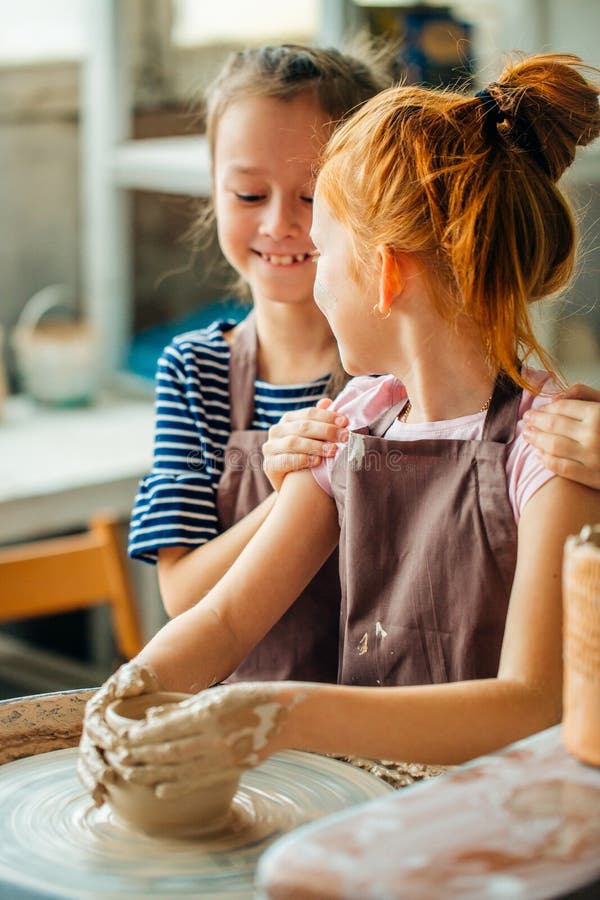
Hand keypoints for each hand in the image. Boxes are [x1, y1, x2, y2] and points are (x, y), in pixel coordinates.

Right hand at [77, 660, 159, 805]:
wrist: (143, 690)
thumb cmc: (139, 682)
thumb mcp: (136, 675)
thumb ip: (131, 678)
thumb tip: (129, 686)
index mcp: (96, 709)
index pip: (94, 725)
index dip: (103, 736)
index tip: (117, 744)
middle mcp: (92, 729)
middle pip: (87, 750)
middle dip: (96, 766)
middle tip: (109, 778)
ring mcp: (96, 744)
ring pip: (86, 765)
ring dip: (91, 781)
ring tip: (100, 796)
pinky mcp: (103, 756)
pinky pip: (93, 774)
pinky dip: (94, 787)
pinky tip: (101, 803)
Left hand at [98, 682, 293, 799]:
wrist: (283, 717)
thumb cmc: (245, 700)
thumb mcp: (214, 696)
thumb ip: (182, 708)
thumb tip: (150, 718)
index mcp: (208, 713)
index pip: (166, 728)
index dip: (142, 735)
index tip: (122, 739)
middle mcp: (214, 737)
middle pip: (169, 751)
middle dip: (140, 756)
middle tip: (118, 759)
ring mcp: (224, 757)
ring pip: (179, 770)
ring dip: (152, 774)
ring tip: (131, 775)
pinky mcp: (231, 771)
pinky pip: (199, 782)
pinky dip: (177, 787)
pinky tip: (159, 789)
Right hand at [263, 398, 348, 491]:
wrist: (291, 487)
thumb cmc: (306, 458)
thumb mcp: (313, 438)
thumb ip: (319, 421)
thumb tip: (327, 402)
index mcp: (288, 420)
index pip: (309, 413)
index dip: (328, 416)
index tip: (345, 422)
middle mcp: (277, 430)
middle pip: (303, 426)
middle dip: (326, 431)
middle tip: (344, 437)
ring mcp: (270, 447)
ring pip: (294, 442)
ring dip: (316, 446)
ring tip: (333, 450)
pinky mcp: (269, 465)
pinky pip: (286, 460)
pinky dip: (303, 460)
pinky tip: (317, 462)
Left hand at [523, 384, 599, 488]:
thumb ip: (585, 395)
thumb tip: (556, 397)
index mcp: (599, 414)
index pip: (562, 408)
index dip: (544, 408)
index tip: (534, 409)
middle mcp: (593, 434)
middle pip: (554, 426)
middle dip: (536, 422)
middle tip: (526, 421)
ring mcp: (592, 457)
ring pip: (553, 446)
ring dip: (536, 440)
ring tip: (528, 435)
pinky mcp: (592, 477)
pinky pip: (561, 468)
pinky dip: (547, 461)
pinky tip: (539, 455)